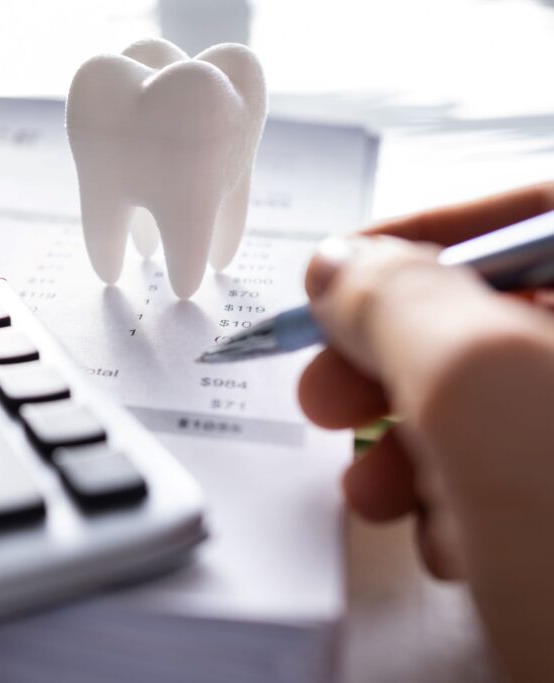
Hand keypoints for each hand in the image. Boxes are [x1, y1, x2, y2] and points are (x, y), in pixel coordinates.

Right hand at [298, 183, 553, 681]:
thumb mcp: (483, 392)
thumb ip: (401, 300)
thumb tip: (344, 266)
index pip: (533, 216)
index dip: (422, 233)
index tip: (337, 278)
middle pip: (501, 315)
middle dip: (393, 360)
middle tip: (329, 393)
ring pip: (495, 403)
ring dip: (410, 442)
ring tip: (378, 492)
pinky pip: (512, 471)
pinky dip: (457, 496)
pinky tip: (445, 538)